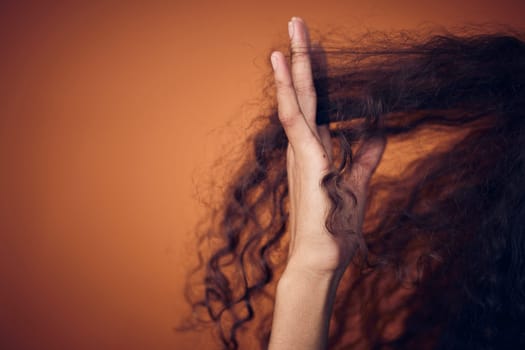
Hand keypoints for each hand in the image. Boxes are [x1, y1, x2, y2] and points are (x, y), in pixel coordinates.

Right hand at [270, 17, 385, 277]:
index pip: (317, 103)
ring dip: (292, 68)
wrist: (322, 257)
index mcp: (316, 150)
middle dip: (300, 59)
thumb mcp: (357, 182)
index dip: (316, 74)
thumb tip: (378, 128)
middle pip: (303, 94)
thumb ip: (366, 154)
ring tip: (288, 36)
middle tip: (297, 25)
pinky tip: (284, 69)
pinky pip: (297, 121)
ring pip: (296, 101)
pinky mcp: (306, 162)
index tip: (315, 46)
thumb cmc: (334, 225)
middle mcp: (304, 147)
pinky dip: (290, 93)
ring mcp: (302, 153)